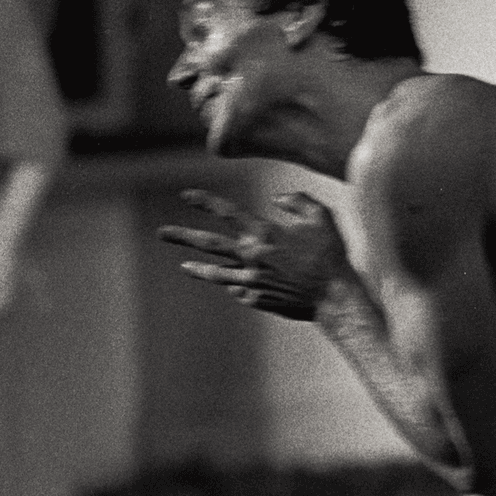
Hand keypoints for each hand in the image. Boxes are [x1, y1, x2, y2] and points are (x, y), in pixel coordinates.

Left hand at [160, 189, 350, 319]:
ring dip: (198, 268)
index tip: (185, 196)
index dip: (205, 202)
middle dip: (183, 237)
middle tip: (161, 233)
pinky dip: (233, 285)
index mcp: (264, 234)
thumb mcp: (321, 216)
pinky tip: (230, 284)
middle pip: (209, 244)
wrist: (334, 297)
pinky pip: (238, 290)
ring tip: (184, 265)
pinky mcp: (256, 299)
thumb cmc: (330, 255)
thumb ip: (298, 201)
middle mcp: (252, 257)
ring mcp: (252, 281)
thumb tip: (277, 200)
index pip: (227, 213)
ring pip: (217, 273)